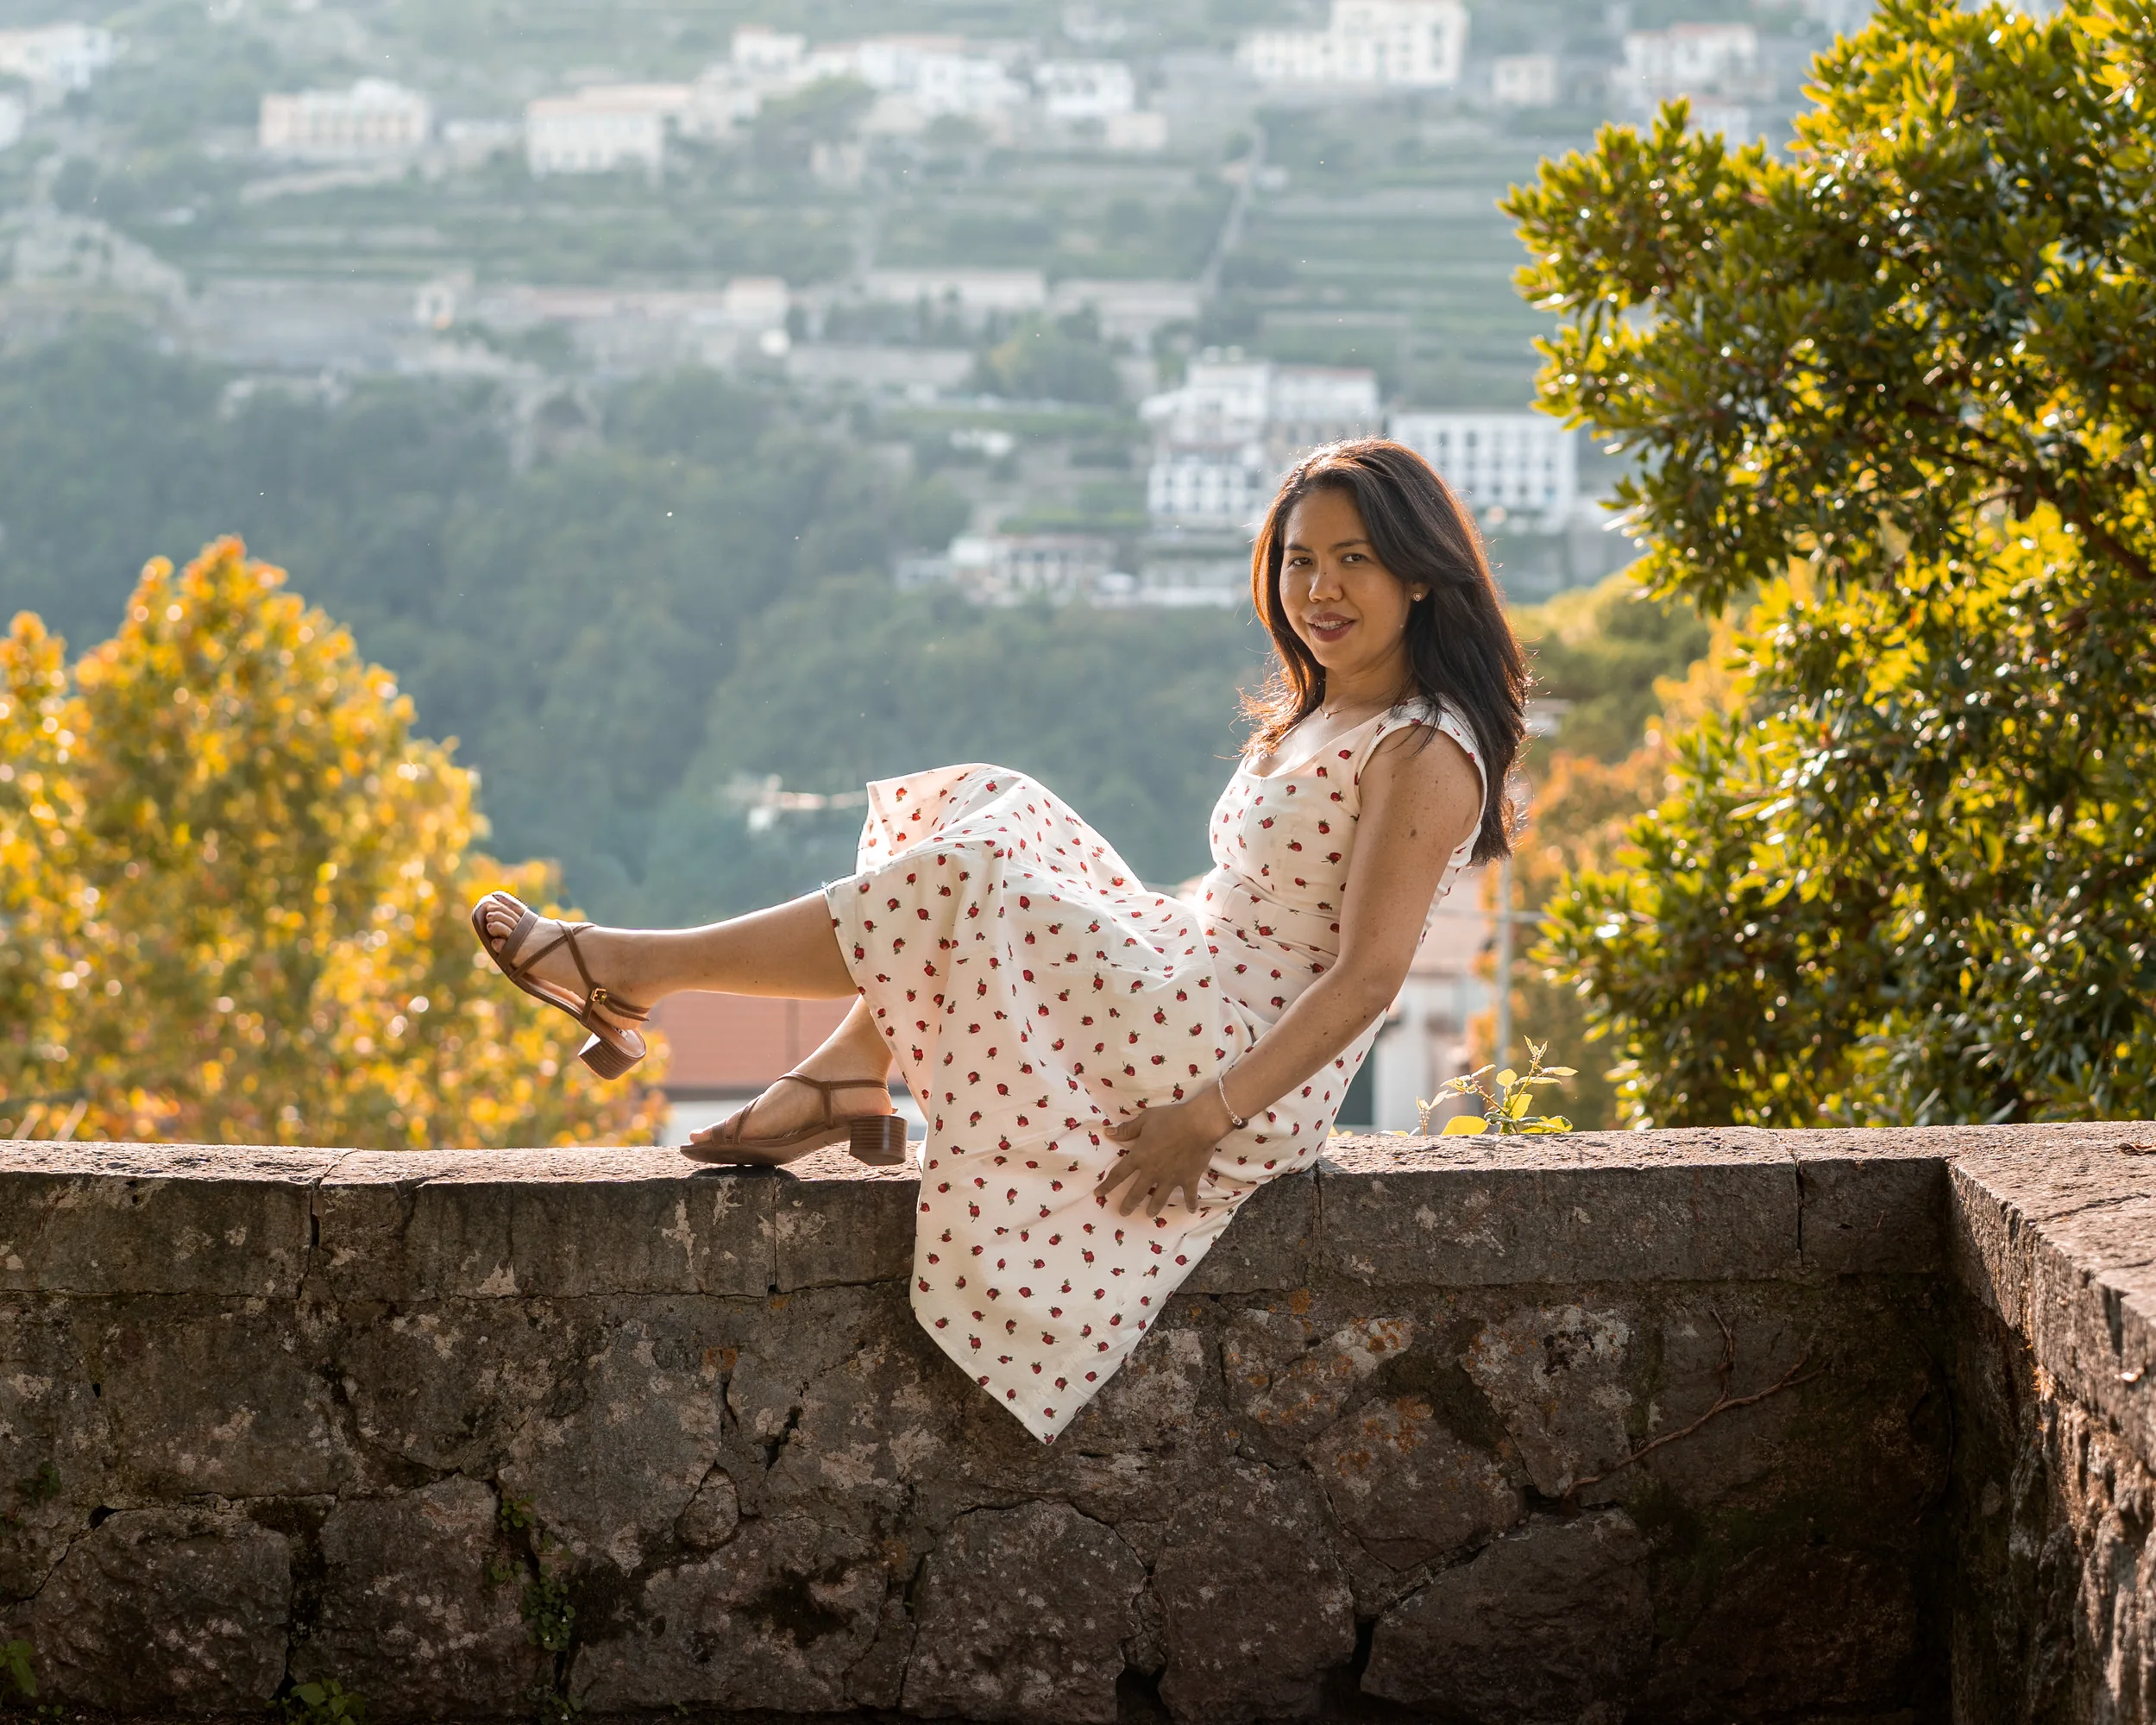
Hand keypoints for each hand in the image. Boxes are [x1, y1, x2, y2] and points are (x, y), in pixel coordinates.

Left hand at [1094, 1097, 1226, 1218]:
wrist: (1198, 1125)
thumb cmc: (1170, 1119)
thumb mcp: (1145, 1120)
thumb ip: (1127, 1129)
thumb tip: (1108, 1133)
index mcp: (1140, 1157)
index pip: (1118, 1174)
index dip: (1107, 1185)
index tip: (1098, 1194)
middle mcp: (1153, 1172)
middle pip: (1136, 1193)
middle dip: (1128, 1205)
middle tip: (1123, 1213)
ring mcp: (1171, 1178)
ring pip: (1159, 1198)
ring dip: (1153, 1208)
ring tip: (1149, 1214)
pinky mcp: (1189, 1179)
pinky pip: (1189, 1195)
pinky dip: (1191, 1203)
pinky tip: (1192, 1210)